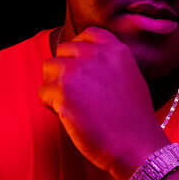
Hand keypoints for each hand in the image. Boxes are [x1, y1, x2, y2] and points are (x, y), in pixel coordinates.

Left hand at [39, 27, 168, 178]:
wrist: (136, 145)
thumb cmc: (135, 119)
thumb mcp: (131, 77)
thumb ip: (109, 64)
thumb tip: (85, 63)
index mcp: (115, 50)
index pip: (87, 35)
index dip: (79, 50)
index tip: (80, 66)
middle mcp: (94, 55)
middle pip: (62, 50)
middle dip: (64, 69)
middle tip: (75, 92)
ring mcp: (76, 72)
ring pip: (48, 68)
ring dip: (54, 85)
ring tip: (71, 104)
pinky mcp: (62, 93)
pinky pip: (43, 92)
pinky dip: (50, 105)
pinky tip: (68, 116)